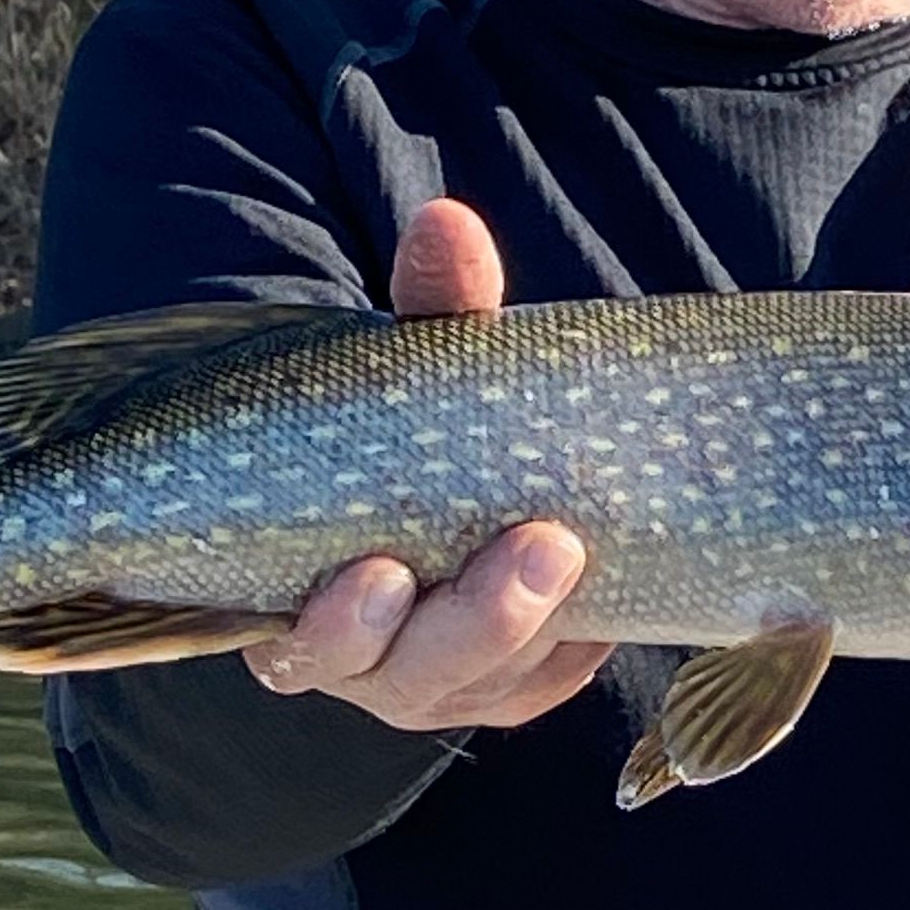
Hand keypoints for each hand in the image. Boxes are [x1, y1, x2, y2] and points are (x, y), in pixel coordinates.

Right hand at [247, 198, 616, 734]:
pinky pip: (548, 682)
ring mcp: (445, 680)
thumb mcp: (422, 366)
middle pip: (405, 677)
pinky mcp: (518, 685)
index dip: (337, 628)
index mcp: (303, 601)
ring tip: (569, 548)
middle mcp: (364, 660)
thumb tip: (448, 224)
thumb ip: (434, 309)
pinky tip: (609, 591)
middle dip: (472, 622)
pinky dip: (578, 643)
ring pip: (484, 683)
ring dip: (530, 626)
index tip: (383, 574)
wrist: (478, 473)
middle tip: (540, 547)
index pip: (300, 643)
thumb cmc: (416, 426)